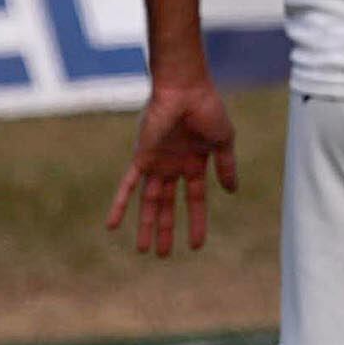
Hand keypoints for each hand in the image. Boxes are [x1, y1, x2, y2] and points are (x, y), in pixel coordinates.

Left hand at [103, 72, 237, 255]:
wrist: (185, 89)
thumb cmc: (208, 109)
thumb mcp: (224, 140)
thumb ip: (226, 166)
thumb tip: (232, 191)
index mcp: (195, 163)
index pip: (195, 200)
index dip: (196, 222)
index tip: (196, 246)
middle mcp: (173, 166)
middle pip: (168, 206)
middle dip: (166, 230)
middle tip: (163, 255)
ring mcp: (156, 163)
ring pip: (149, 202)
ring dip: (146, 226)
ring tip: (143, 250)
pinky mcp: (141, 158)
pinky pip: (127, 186)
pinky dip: (120, 205)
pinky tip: (111, 226)